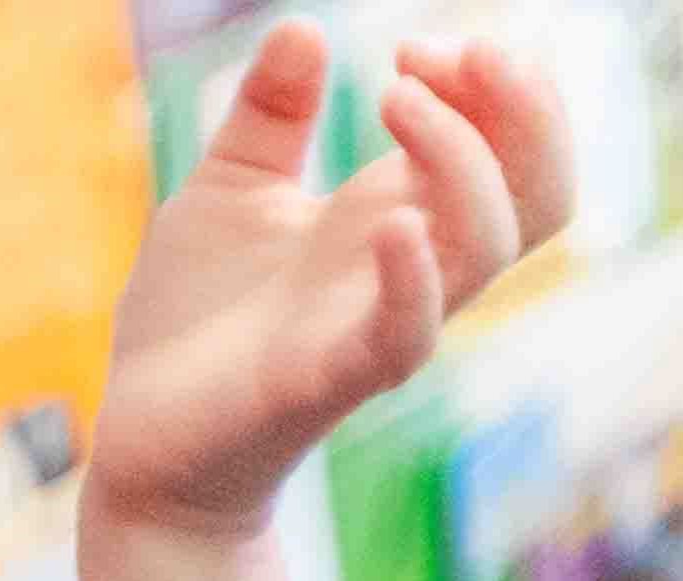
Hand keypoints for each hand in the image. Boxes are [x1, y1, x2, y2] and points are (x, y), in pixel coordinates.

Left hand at [85, 22, 571, 542]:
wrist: (141, 437)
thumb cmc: (195, 319)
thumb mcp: (227, 188)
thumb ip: (269, 114)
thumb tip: (304, 28)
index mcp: (400, 216)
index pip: (514, 148)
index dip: (496, 84)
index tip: (410, 46)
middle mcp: (412, 268)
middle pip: (541, 191)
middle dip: (522, 108)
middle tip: (431, 53)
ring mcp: (379, 324)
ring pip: (493, 245)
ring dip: (463, 156)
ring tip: (391, 96)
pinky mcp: (331, 380)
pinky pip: (408, 336)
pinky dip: (415, 277)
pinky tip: (392, 223)